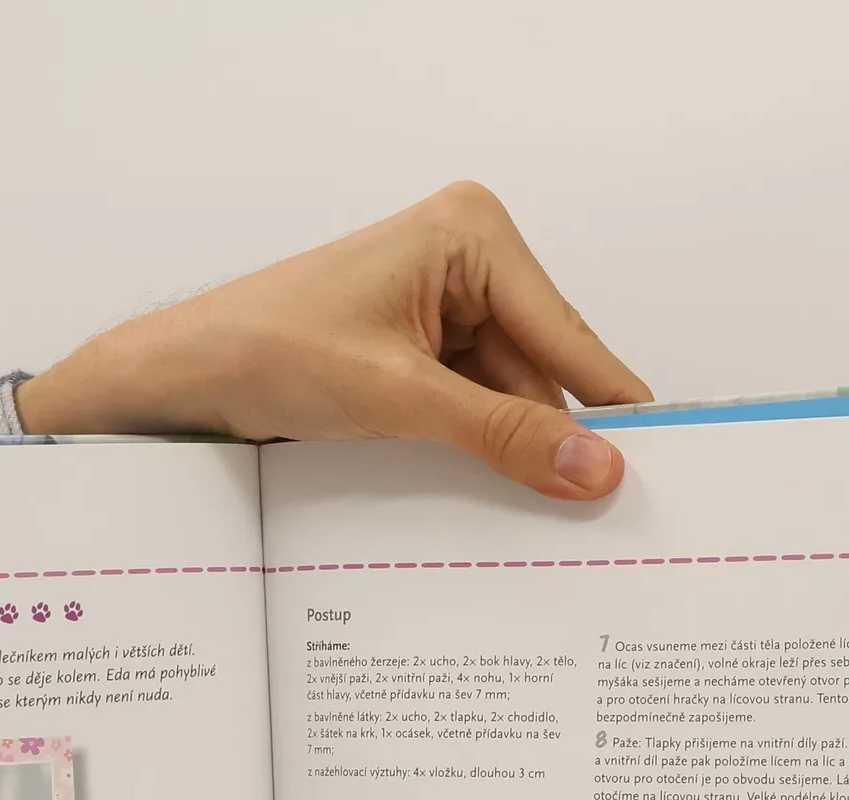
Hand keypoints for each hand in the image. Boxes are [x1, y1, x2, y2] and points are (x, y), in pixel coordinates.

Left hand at [17, 181, 650, 499]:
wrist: (185, 376)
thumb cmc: (269, 352)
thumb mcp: (400, 400)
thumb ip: (502, 434)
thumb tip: (592, 466)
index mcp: (472, 234)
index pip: (566, 335)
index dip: (610, 407)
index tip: (662, 463)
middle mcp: (468, 256)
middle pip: (545, 369)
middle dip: (556, 439)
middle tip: (601, 515)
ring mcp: (444, 303)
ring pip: (512, 396)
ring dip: (515, 453)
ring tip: (546, 517)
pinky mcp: (421, 348)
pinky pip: (476, 405)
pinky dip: (482, 449)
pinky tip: (495, 494)